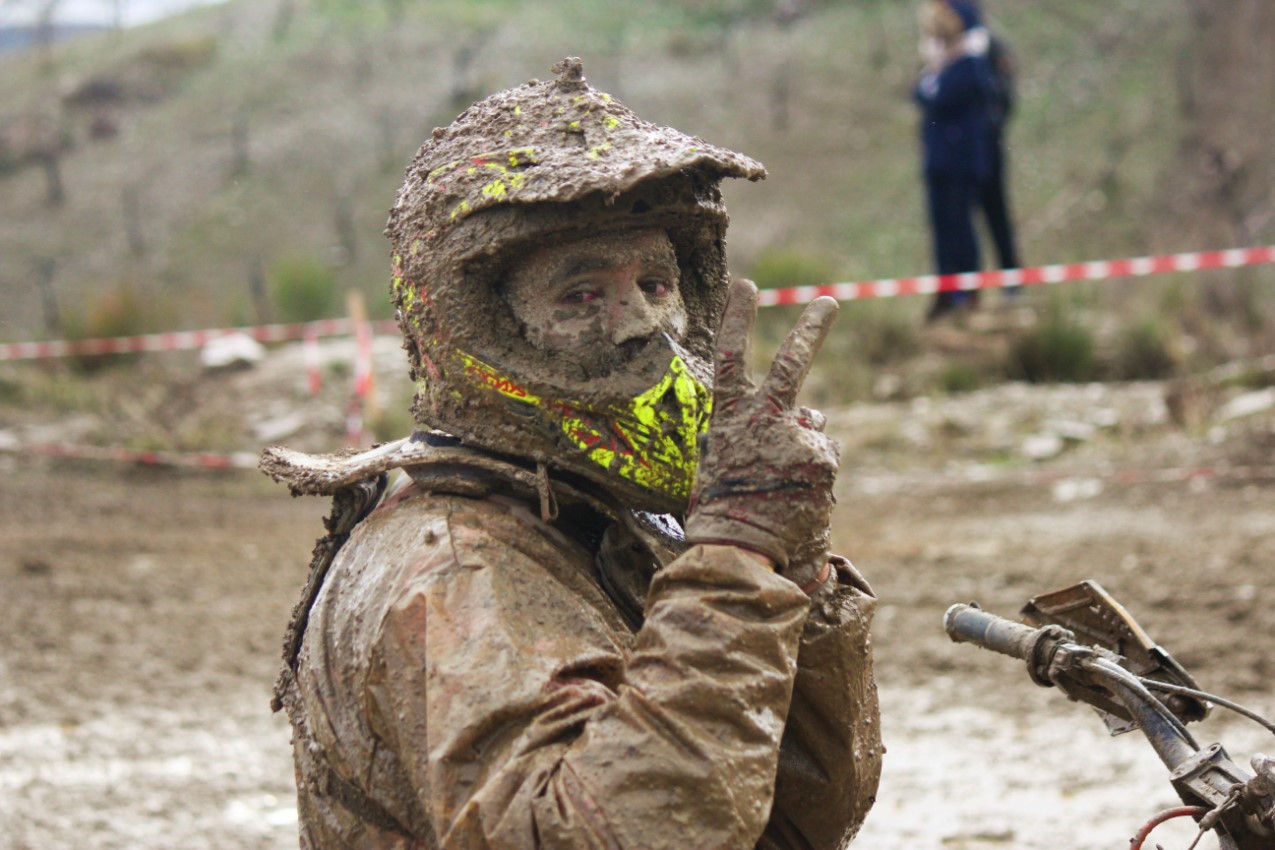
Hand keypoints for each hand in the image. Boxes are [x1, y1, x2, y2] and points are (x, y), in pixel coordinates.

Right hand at [684, 279, 840, 588]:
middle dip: (812, 328)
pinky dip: (817, 472)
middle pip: (792, 362)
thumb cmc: (722, 516)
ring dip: (805, 445)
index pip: (730, 357)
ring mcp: (796, 435)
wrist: (741, 553)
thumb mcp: (719, 466)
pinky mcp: (822, 457)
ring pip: (812, 425)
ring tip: (784, 485)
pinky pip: (825, 454)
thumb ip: (749, 434)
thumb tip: (801, 415)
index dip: (737, 317)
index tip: (746, 284)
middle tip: (829, 302)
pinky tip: (800, 495)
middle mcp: (764, 419)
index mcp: (729, 419)